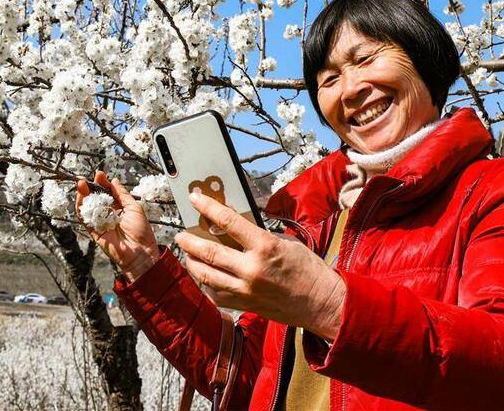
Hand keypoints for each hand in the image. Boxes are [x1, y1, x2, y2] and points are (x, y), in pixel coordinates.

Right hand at [75, 170, 159, 281]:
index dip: (103, 183)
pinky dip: (80, 209)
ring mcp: (100, 222)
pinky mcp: (94, 231)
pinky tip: (80, 198)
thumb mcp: (134, 207)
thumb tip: (114, 181)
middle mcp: (108, 214)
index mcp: (119, 207)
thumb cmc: (141, 231)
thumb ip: (122, 194)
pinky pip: (84, 219)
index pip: (108, 192)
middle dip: (91, 187)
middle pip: (96, 197)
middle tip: (89, 178)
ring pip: (88, 206)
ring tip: (81, 185)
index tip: (100, 174)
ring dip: (83, 195)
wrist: (139, 252)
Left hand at [175, 192, 345, 341]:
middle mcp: (251, 269)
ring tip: (187, 254)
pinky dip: (206, 284)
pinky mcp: (245, 305)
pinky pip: (216, 295)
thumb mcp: (285, 242)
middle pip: (209, 252)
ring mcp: (246, 290)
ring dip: (192, 262)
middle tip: (181, 235)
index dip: (208, 207)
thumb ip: (258, 235)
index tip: (195, 198)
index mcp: (264, 246)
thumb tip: (234, 226)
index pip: (228, 221)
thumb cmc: (307, 269)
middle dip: (190, 241)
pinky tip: (203, 277)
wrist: (321, 302)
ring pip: (206, 275)